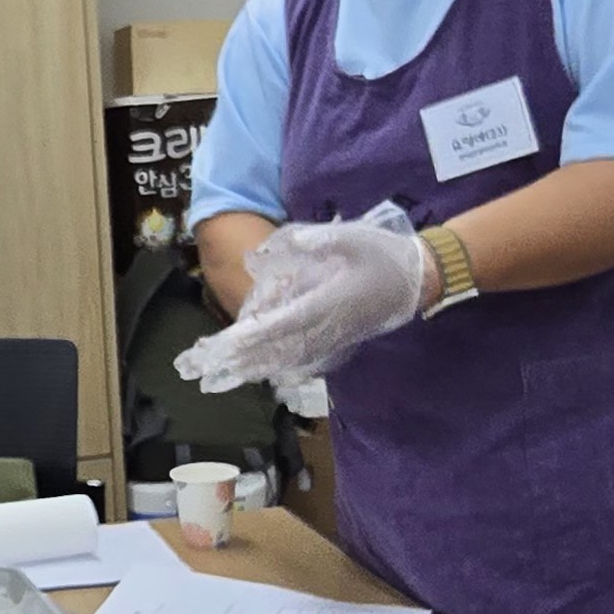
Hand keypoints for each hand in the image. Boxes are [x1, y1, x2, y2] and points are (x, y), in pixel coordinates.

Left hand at [171, 204, 428, 391]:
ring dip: (247, 369)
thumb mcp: (352, 237)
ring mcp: (329, 339)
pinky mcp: (334, 343)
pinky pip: (297, 361)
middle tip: (196, 369)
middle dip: (234, 359)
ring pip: (282, 360)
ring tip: (213, 376)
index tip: (221, 346)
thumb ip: (317, 240)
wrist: (417, 282)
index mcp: (327, 302)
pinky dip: (271, 369)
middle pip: (273, 349)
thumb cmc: (383, 255)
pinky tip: (253, 374)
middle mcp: (325, 328)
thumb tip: (276, 246)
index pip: (280, 324)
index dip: (249, 337)